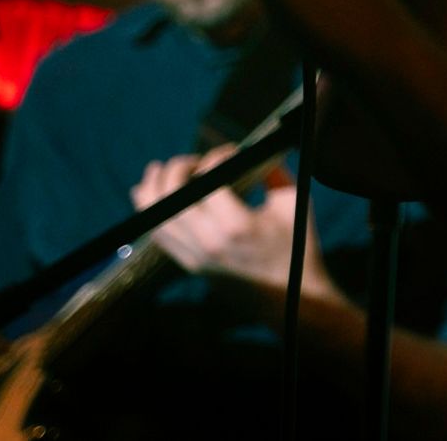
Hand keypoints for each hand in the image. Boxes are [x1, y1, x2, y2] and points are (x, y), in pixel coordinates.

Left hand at [131, 147, 337, 299]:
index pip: (207, 179)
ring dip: (154, 188)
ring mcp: (194, 257)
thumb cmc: (296, 243)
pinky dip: (150, 211)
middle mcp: (207, 242)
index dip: (216, 156)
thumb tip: (254, 150)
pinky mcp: (189, 265)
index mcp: (236, 225)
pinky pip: (159, 235)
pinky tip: (150, 193)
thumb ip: (271, 170)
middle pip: (171, 196)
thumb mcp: (291, 200)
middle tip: (195, 160)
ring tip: (158, 169)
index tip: (232, 151)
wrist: (290, 296)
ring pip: (155, 217)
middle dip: (178, 168)